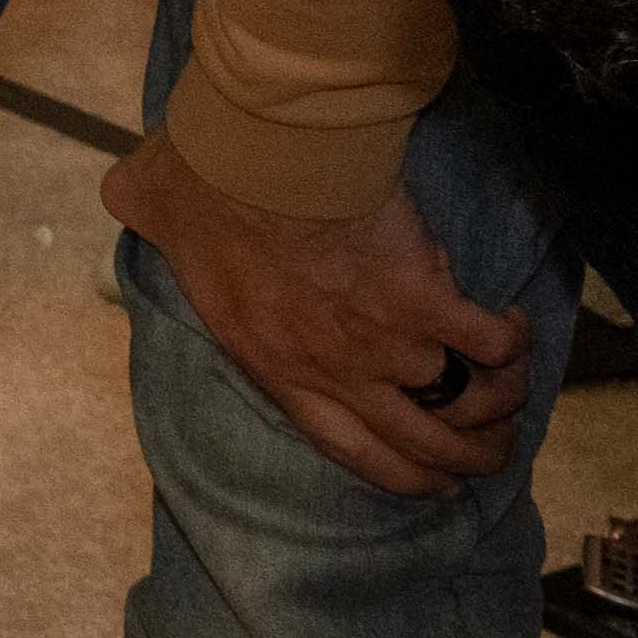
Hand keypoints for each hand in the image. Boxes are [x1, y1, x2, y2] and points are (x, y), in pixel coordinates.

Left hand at [103, 131, 532, 498]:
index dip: (398, 474)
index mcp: (273, 363)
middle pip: (422, 445)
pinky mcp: (427, 301)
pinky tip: (509, 325)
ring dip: (500, 407)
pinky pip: (492, 346)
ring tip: (511, 394)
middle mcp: (336, 370)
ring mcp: (386, 343)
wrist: (258, 155)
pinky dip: (511, 343)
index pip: (347, 448)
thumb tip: (125, 194)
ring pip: (468, 406)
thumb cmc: (198, 175)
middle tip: (489, 453)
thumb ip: (144, 218)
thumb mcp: (149, 209)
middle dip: (466, 458)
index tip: (431, 482)